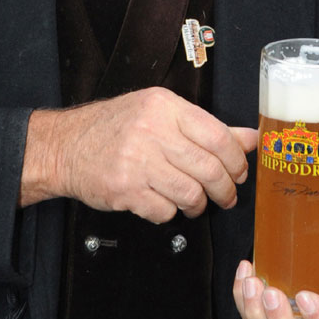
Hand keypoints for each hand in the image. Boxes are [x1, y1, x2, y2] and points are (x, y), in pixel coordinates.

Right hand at [21, 86, 256, 222]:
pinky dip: (170, 212)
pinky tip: (163, 202)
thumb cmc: (116, 128)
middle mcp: (151, 130)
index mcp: (164, 106)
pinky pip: (165, 210)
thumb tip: (250, 139)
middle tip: (225, 195)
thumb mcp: (161, 114)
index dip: (236, 159)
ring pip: (191, 193)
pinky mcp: (125, 189)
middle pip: (208, 168)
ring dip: (198, 204)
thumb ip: (206, 127)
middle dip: (224, 189)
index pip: (217, 135)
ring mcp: (137, 161)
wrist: (67, 146)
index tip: (239, 171)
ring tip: (194, 201)